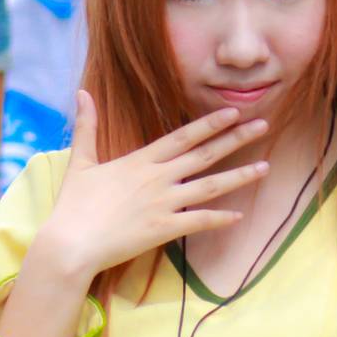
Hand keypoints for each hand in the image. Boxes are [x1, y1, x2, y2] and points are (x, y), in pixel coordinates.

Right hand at [29, 90, 271, 284]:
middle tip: (263, 126)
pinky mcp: (163, 229)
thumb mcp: (79, 162)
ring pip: (210, 187)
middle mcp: (157, 178)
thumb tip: (82, 93)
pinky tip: (240, 215)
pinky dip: (221, 219)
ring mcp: (163, 204)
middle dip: (236, 139)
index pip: (182, 136)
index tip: (233, 112)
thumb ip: (87, 127)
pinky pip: (199, 222)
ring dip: (239, 177)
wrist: (71, 243)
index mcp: (140, 161)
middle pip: (204, 155)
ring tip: (265, 168)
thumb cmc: (74, 206)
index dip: (210, 123)